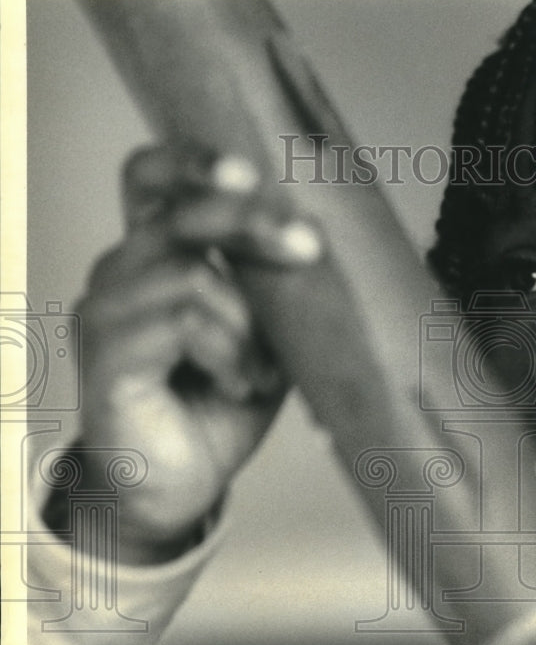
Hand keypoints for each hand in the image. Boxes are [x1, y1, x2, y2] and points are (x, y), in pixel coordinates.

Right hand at [75, 143, 322, 562]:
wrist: (179, 483)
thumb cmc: (219, 401)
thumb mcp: (265, 336)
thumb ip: (276, 289)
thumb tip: (321, 244)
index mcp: (158, 254)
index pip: (152, 178)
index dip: (191, 161)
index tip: (248, 171)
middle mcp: (122, 271)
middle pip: (179, 214)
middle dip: (252, 223)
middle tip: (308, 247)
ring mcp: (105, 311)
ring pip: (190, 275)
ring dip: (247, 325)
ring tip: (260, 371)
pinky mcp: (105, 357)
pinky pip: (182, 324)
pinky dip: (229, 354)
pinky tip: (240, 382)